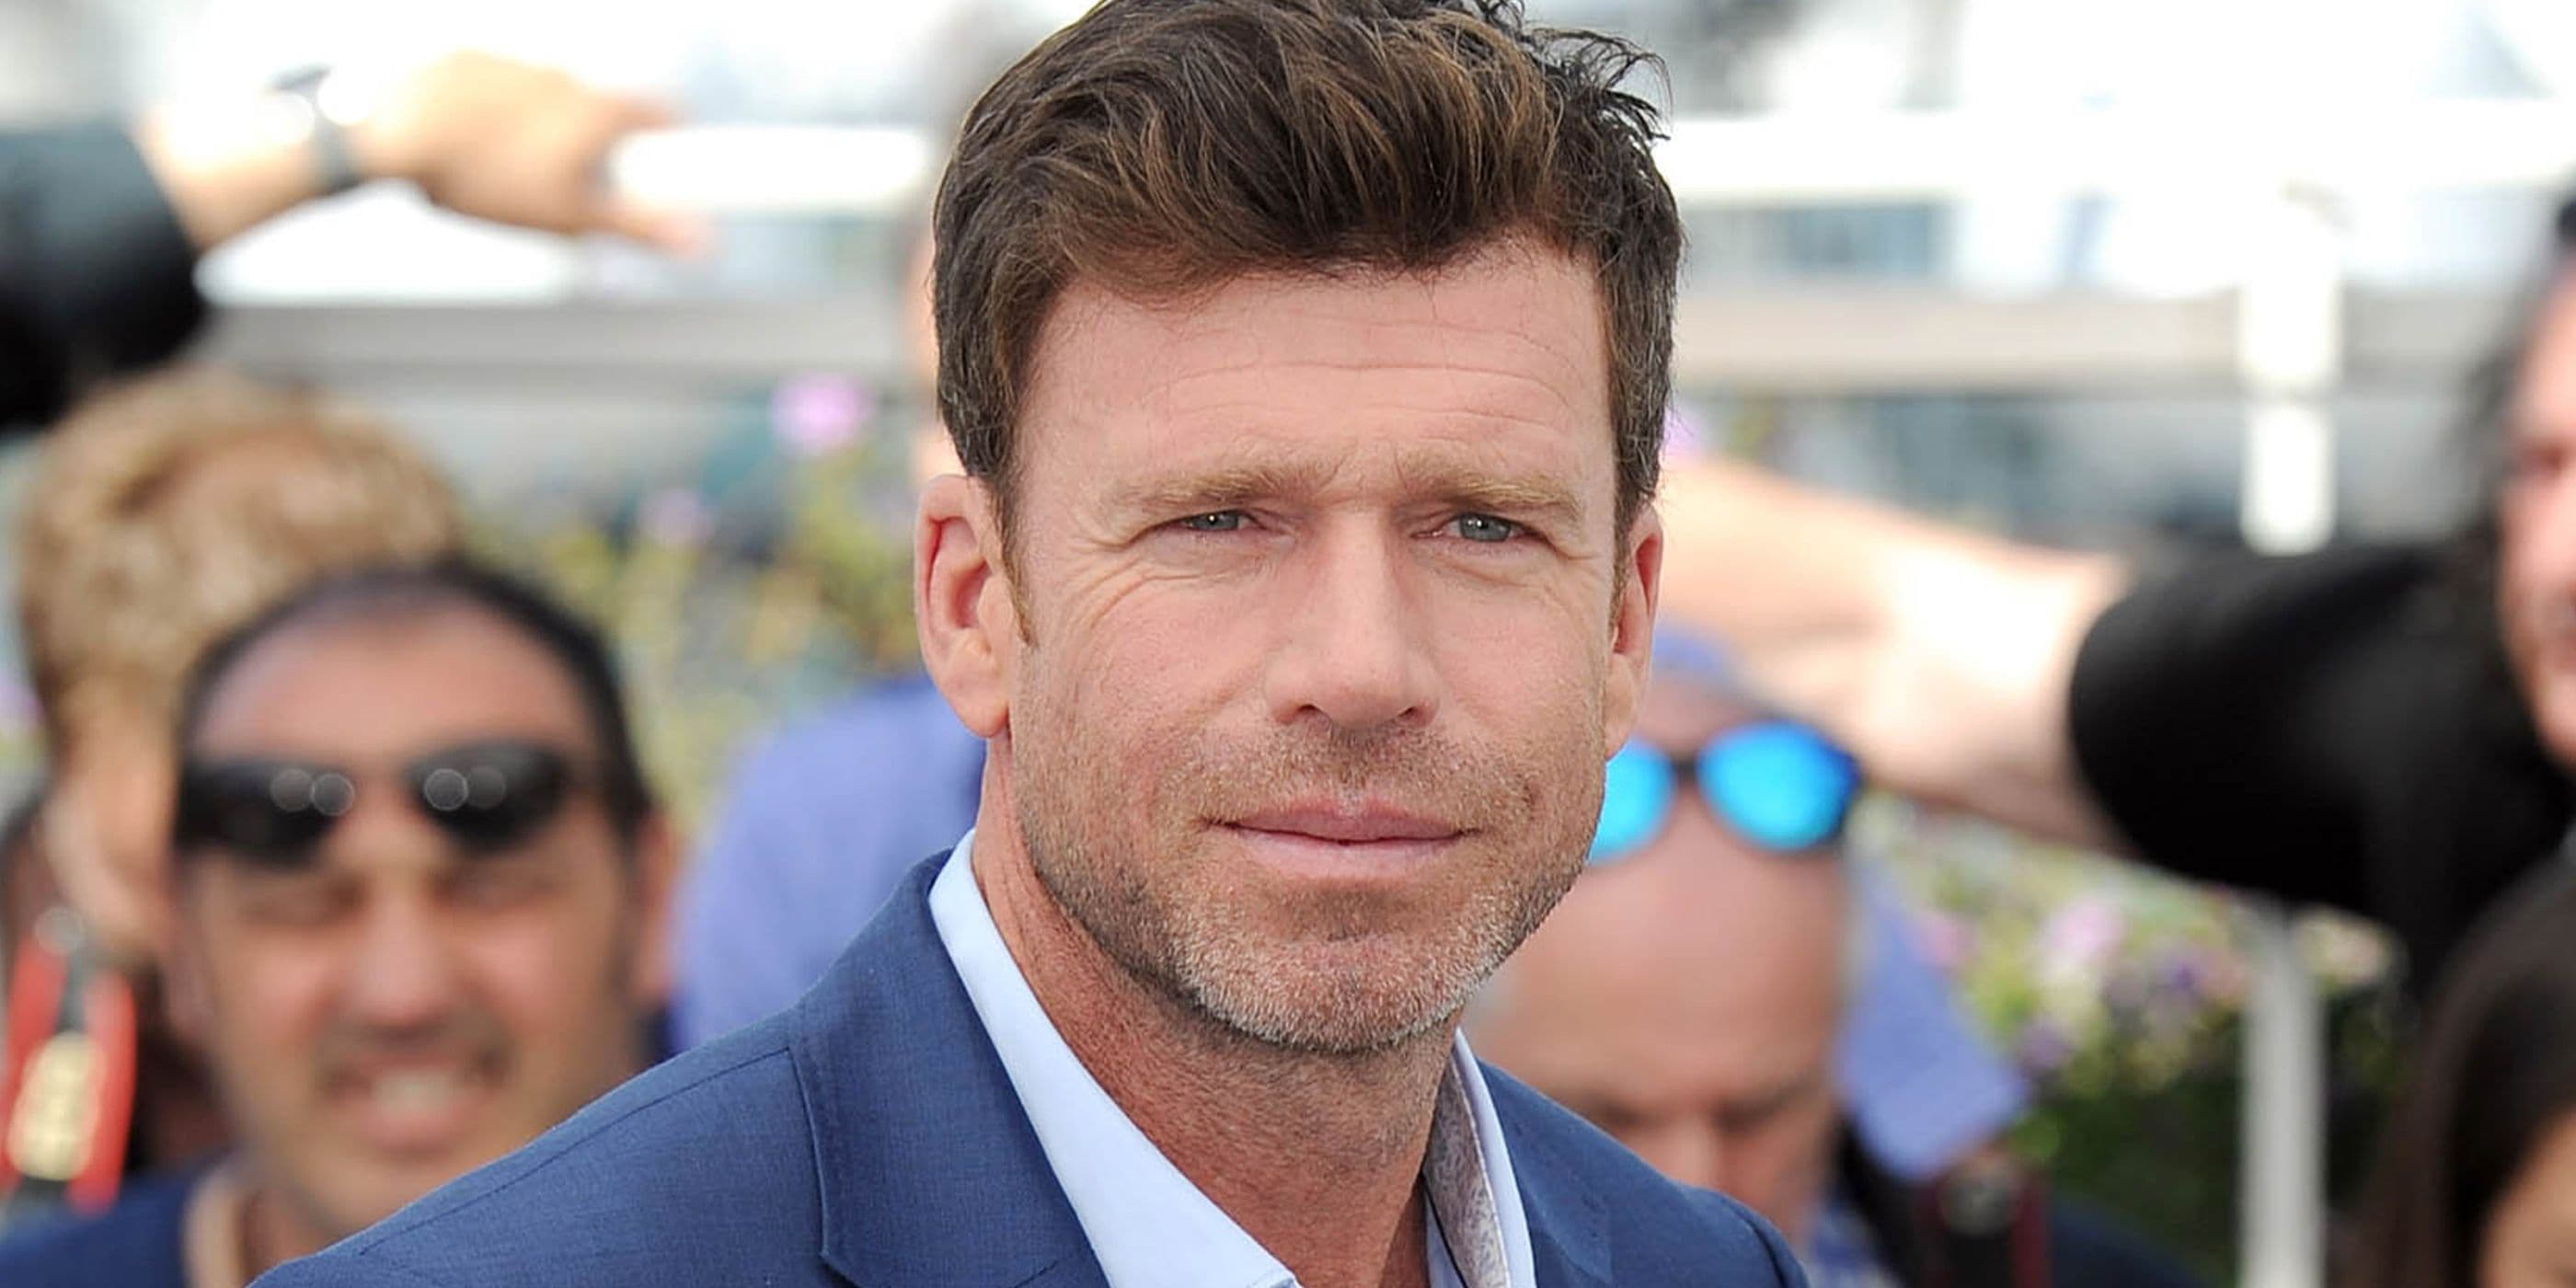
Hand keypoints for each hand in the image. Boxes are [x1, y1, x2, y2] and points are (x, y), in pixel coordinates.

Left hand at [354, 52, 701, 251]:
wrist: (389, 131)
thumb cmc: (483, 176)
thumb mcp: (569, 216)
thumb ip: (640, 226)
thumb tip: (704, 242)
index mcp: (599, 110)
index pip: (666, 112)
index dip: (674, 140)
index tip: (669, 163)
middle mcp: (566, 74)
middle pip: (604, 109)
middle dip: (596, 146)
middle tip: (569, 189)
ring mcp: (516, 61)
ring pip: (548, 99)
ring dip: (542, 130)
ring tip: (505, 172)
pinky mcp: (469, 58)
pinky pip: (498, 88)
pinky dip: (495, 114)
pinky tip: (470, 146)